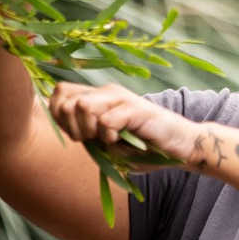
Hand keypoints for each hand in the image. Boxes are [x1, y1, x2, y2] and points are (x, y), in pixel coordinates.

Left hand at [49, 82, 199, 170]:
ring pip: (82, 105)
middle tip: (89, 140)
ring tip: (104, 139)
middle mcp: (107, 92)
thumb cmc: (143, 146)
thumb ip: (87, 135)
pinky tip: (119, 141)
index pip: (60, 94)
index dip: (59, 117)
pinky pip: (106, 121)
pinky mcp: (135, 109)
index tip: (77, 135)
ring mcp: (122, 98)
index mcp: (98, 97)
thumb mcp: (107, 142)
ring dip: (88, 130)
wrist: (179, 145)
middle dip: (70, 127)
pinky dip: (108, 137)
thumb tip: (67, 130)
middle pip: (66, 100)